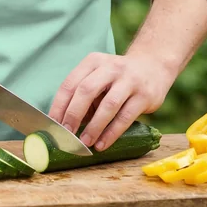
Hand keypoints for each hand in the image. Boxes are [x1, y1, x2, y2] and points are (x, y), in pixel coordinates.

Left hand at [48, 51, 173, 150]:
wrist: (153, 66)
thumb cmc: (118, 78)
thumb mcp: (99, 77)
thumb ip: (84, 96)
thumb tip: (64, 124)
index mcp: (93, 61)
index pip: (70, 83)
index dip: (59, 106)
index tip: (52, 125)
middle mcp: (110, 67)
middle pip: (86, 91)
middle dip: (73, 115)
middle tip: (66, 135)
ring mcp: (129, 80)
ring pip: (108, 105)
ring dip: (94, 127)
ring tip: (85, 143)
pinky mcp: (144, 95)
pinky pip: (125, 117)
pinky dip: (111, 133)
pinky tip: (102, 144)